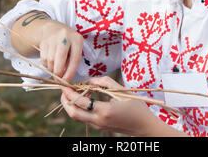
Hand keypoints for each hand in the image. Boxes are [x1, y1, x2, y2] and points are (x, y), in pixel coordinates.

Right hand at [38, 20, 82, 81]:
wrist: (53, 28)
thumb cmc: (68, 43)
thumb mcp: (74, 48)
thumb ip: (72, 62)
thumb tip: (65, 79)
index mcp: (77, 39)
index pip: (74, 59)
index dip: (70, 73)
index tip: (67, 82)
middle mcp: (64, 36)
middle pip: (59, 60)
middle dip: (58, 73)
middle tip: (58, 81)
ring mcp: (53, 38)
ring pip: (50, 60)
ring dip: (52, 70)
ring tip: (56, 70)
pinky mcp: (43, 41)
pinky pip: (43, 59)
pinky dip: (46, 65)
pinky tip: (50, 62)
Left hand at [60, 76, 185, 135]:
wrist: (144, 126)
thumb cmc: (136, 107)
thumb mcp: (122, 91)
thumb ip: (105, 83)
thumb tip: (89, 81)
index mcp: (105, 111)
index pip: (81, 102)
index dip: (70, 92)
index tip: (64, 84)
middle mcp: (99, 120)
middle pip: (73, 114)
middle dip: (64, 101)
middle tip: (63, 90)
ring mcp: (98, 125)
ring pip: (77, 117)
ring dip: (71, 105)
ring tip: (71, 92)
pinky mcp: (100, 126)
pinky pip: (85, 117)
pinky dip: (80, 108)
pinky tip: (83, 98)